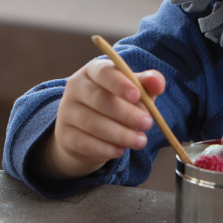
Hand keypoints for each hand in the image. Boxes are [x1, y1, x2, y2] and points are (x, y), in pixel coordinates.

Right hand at [29, 59, 164, 179]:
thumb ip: (147, 83)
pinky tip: (121, 151)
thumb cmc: (119, 102)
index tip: (137, 95)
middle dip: (127, 113)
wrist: (90, 129)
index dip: (120, 83)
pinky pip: (84, 143)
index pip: (104, 72)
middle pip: (99, 99)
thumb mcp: (135, 90)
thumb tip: (157, 82)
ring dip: (120, 134)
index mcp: (94, 71)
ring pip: (93, 123)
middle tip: (147, 123)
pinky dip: (105, 148)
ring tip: (140, 141)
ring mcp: (67, 111)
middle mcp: (76, 87)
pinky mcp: (64, 135)